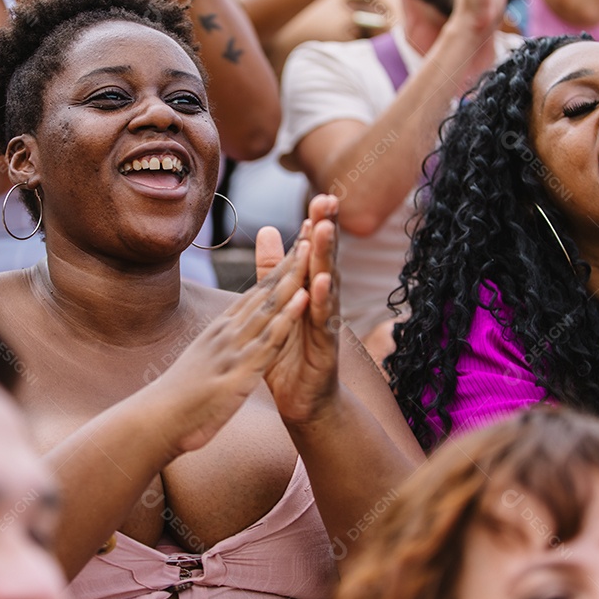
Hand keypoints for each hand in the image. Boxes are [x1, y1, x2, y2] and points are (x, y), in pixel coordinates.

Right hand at [150, 233, 311, 455]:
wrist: (153, 423)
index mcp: (219, 331)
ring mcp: (232, 348)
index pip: (255, 294)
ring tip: (314, 250)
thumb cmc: (174, 401)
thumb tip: (220, 338)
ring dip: (294, 278)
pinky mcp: (239, 371)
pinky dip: (288, 317)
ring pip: (270, 306)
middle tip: (313, 230)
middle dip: (291, 262)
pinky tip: (304, 298)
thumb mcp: (200, 365)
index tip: (299, 247)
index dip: (279, 270)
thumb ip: (214, 348)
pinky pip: (269, 340)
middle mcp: (226, 332)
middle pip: (265, 291)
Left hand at [262, 194, 342, 424]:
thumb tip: (270, 230)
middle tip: (328, 200)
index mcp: (309, 291)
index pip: (313, 253)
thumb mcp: (278, 304)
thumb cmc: (291, 352)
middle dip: (327, 231)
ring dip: (325, 256)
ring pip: (327, 284)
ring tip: (324, 230)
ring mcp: (326, 323)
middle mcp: (322, 303)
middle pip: (324, 260)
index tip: (320, 197)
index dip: (316, 226)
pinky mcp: (325, 346)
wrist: (303, 401)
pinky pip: (324, 320)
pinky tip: (322, 281)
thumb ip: (273, 270)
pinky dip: (322, 301)